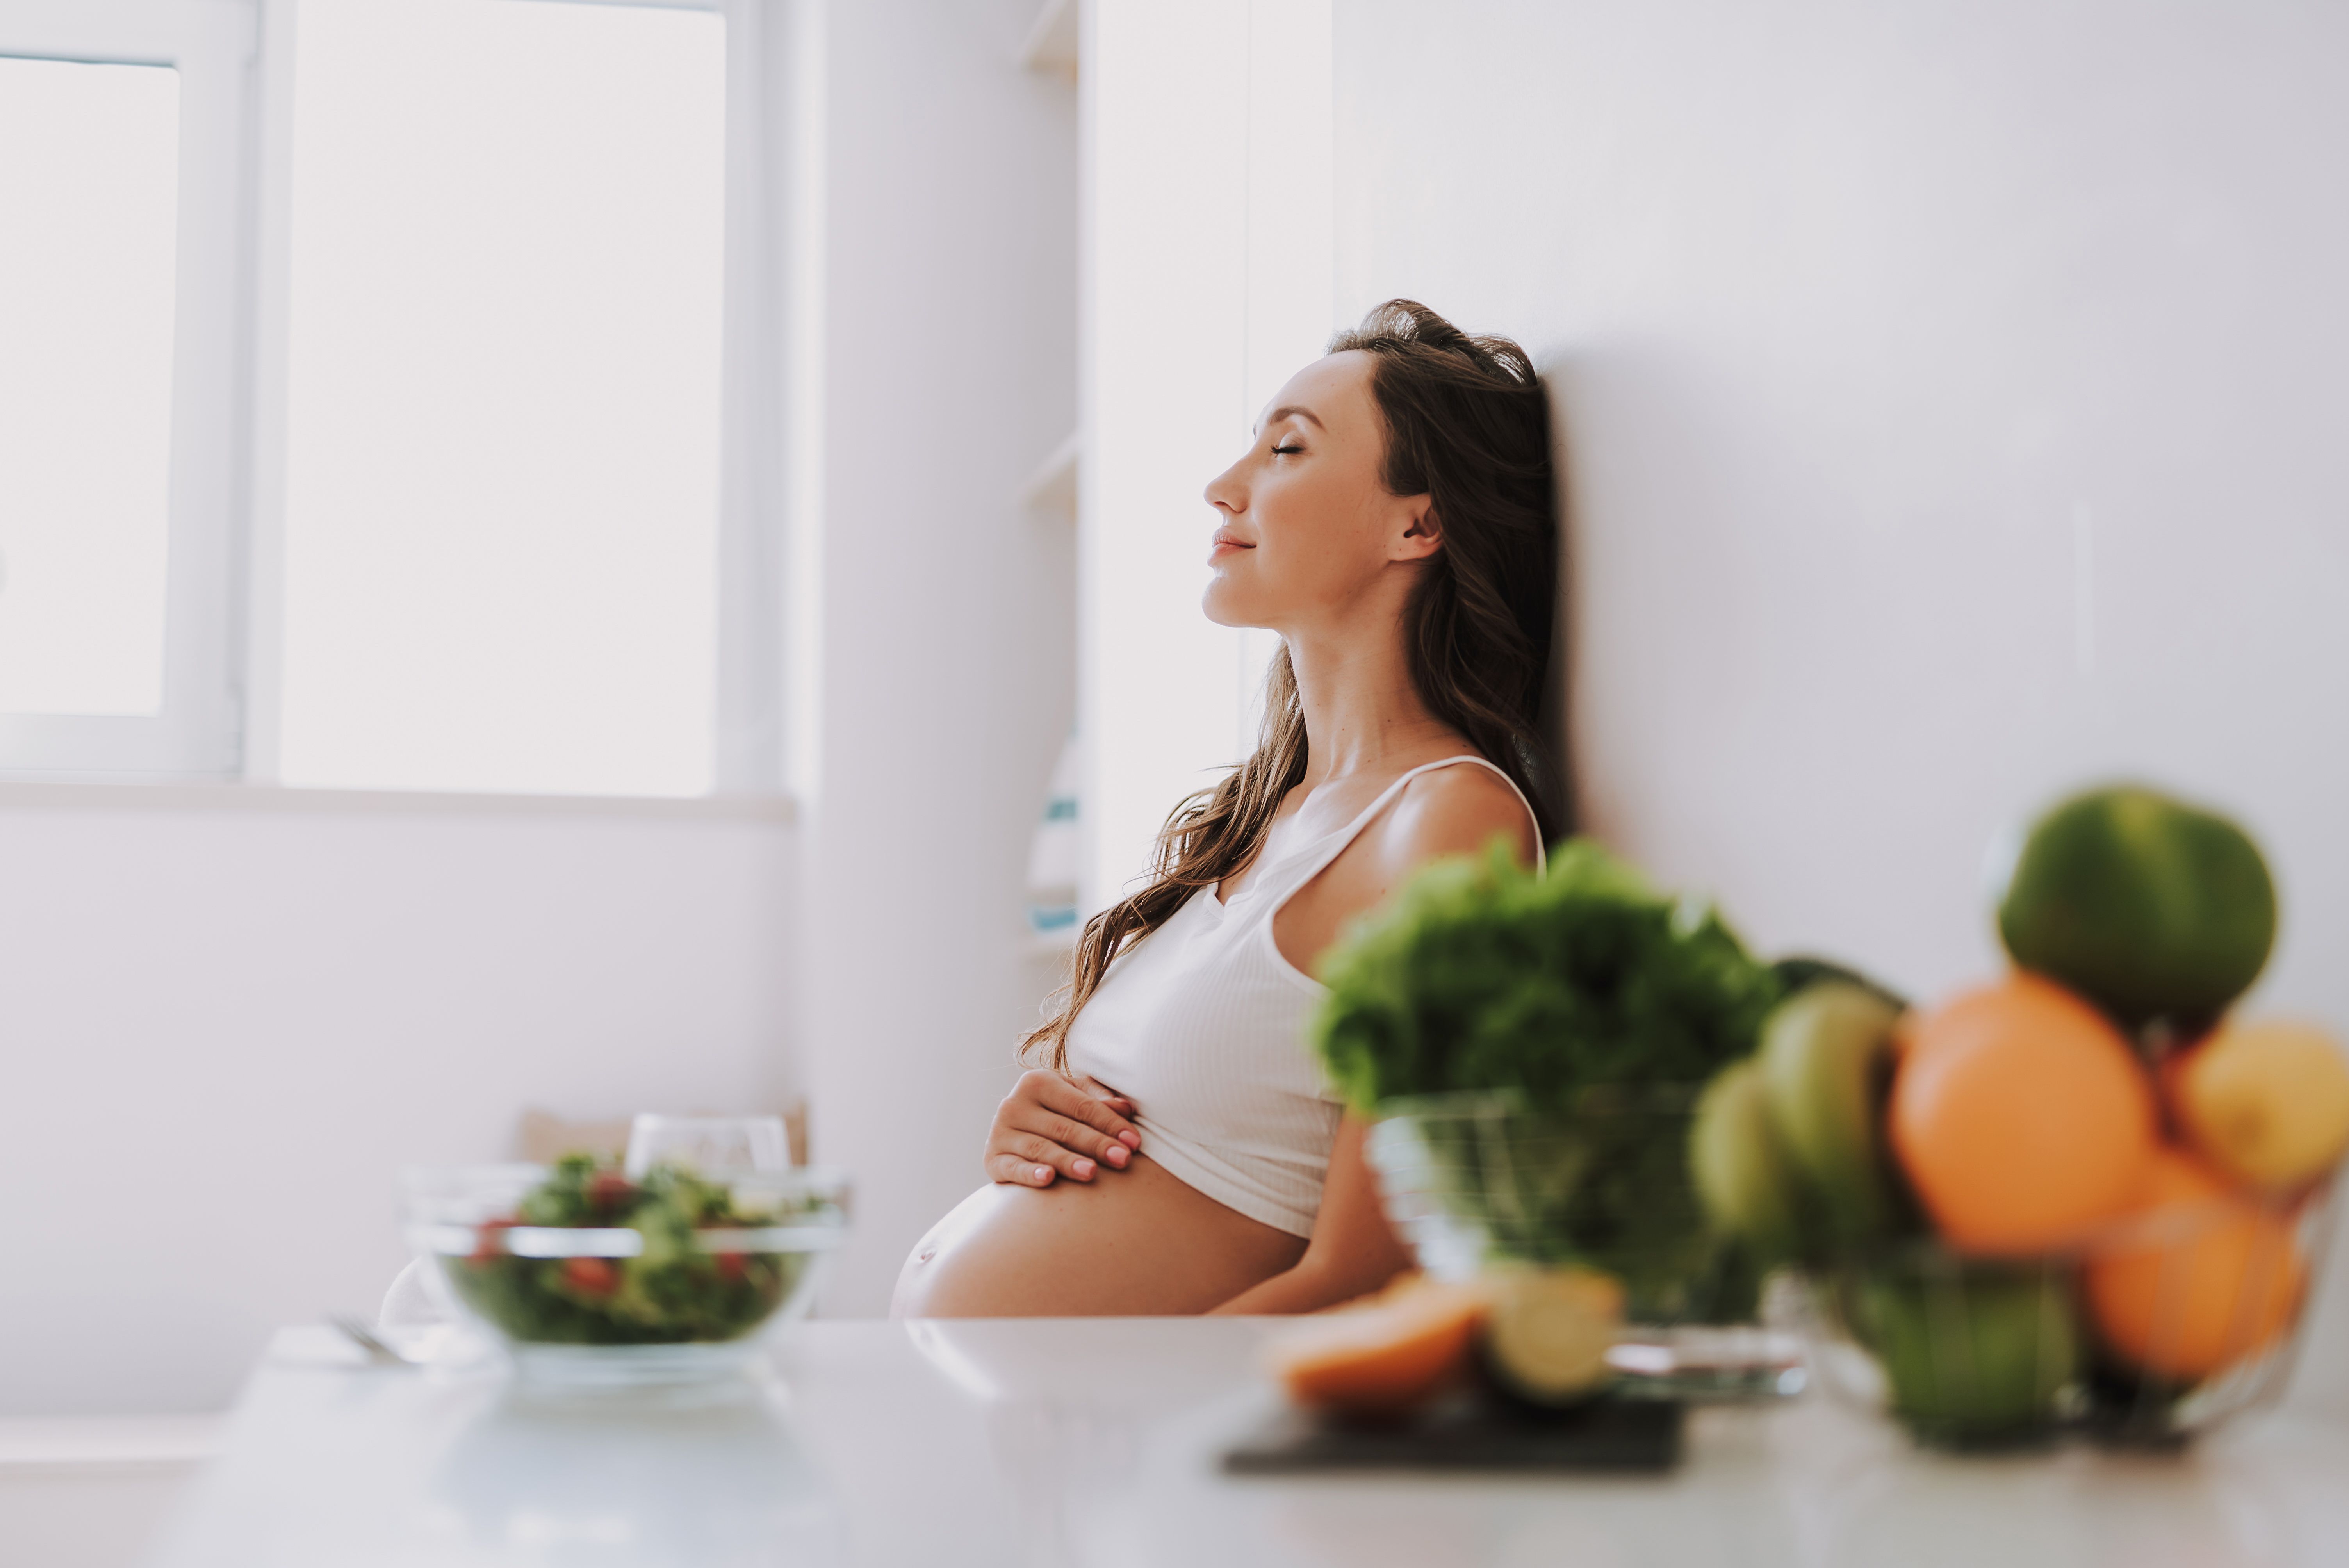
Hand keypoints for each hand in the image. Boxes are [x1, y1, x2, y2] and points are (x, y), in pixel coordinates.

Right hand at [986, 1070, 1141, 1186]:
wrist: (1013, 1132)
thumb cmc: (1056, 1112)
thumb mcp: (1075, 1098)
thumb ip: (1098, 1101)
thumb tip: (1126, 1108)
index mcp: (1037, 1081)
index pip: (1081, 1105)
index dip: (1110, 1123)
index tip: (1134, 1142)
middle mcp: (1014, 1103)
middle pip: (1064, 1127)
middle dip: (1096, 1144)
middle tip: (1122, 1159)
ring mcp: (1000, 1132)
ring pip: (1041, 1148)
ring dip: (1067, 1161)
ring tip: (1091, 1172)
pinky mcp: (992, 1159)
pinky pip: (1013, 1168)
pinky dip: (1030, 1174)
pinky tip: (1048, 1179)